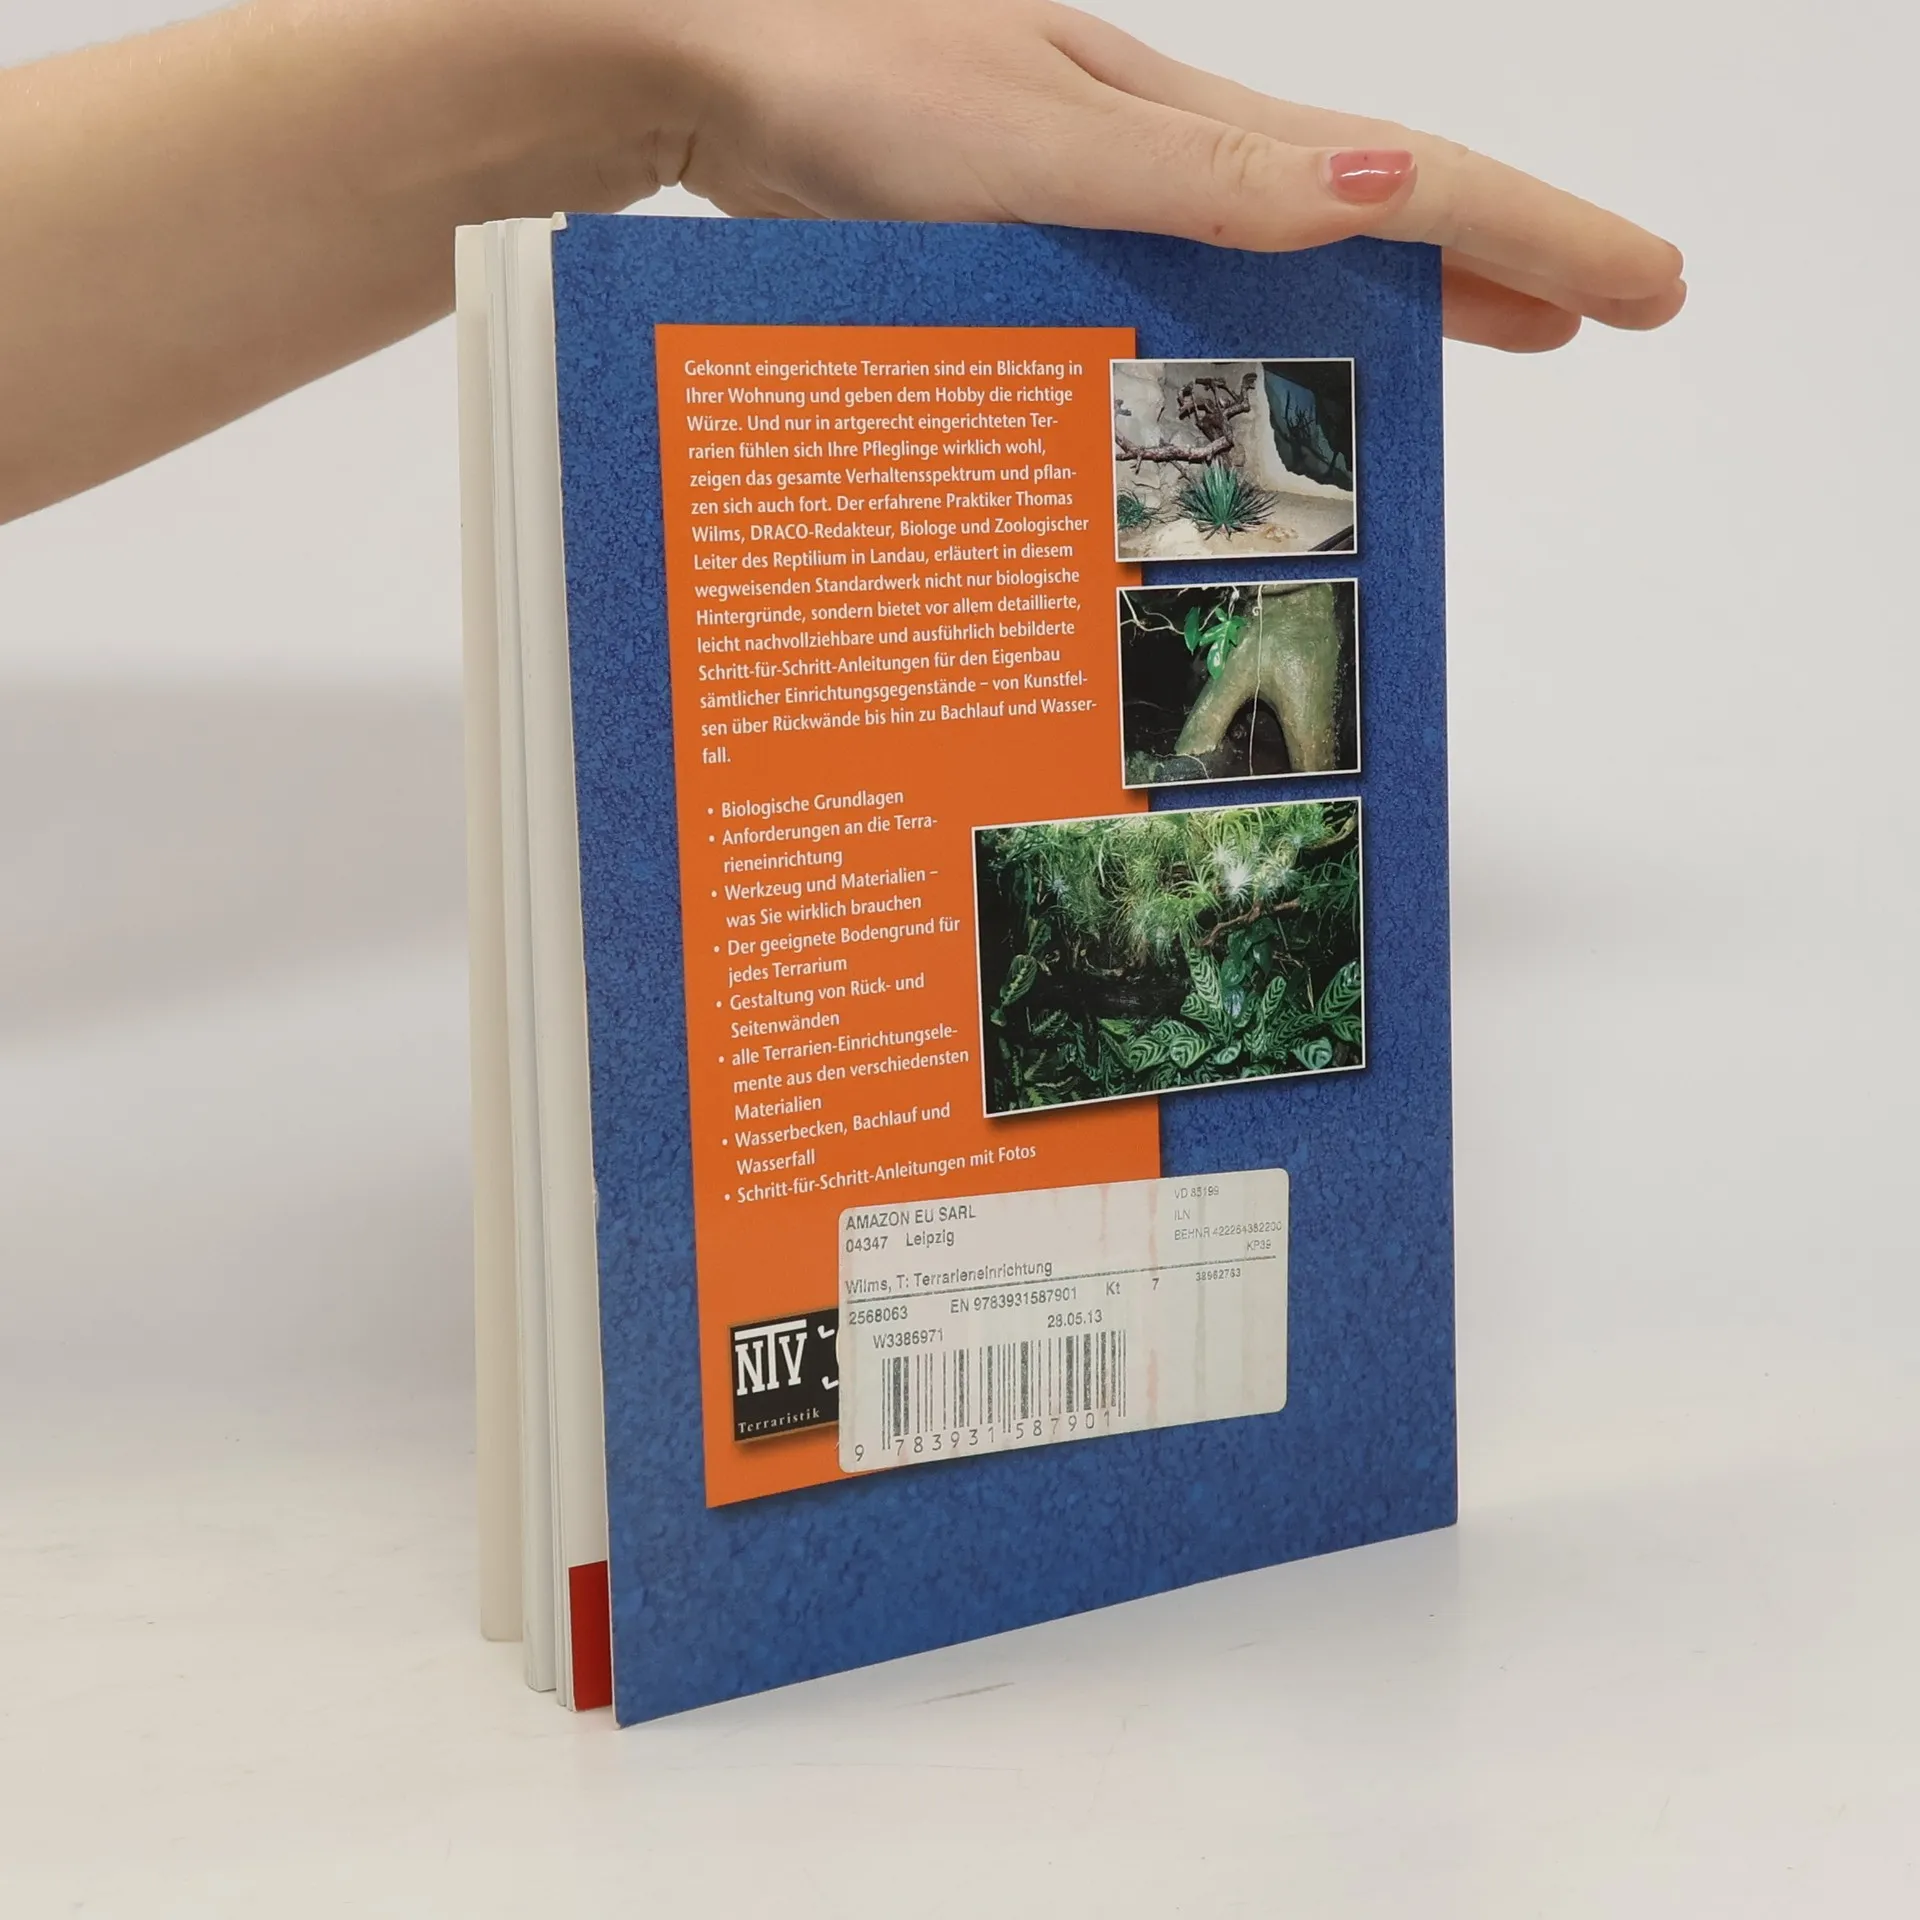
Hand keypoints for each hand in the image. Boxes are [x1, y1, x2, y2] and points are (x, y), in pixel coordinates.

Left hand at [621, 0, 1683, 349]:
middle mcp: (1164, 157)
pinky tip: (1257, 361)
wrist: (702, 68)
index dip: (1540, 233)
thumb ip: (1201, 181)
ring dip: (1390, 291)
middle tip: (1597, 319)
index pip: (1414, 177)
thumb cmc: (850, 93)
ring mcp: (1100, 192)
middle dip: (1497, 263)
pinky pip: (1182, 283)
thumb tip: (1389, 184)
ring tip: (1481, 340)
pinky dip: (1254, 321)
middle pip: (1372, 210)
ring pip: (1282, 252)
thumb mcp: (1043, 145)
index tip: (1650, 284)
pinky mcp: (1033, 230)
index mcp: (1193, 132)